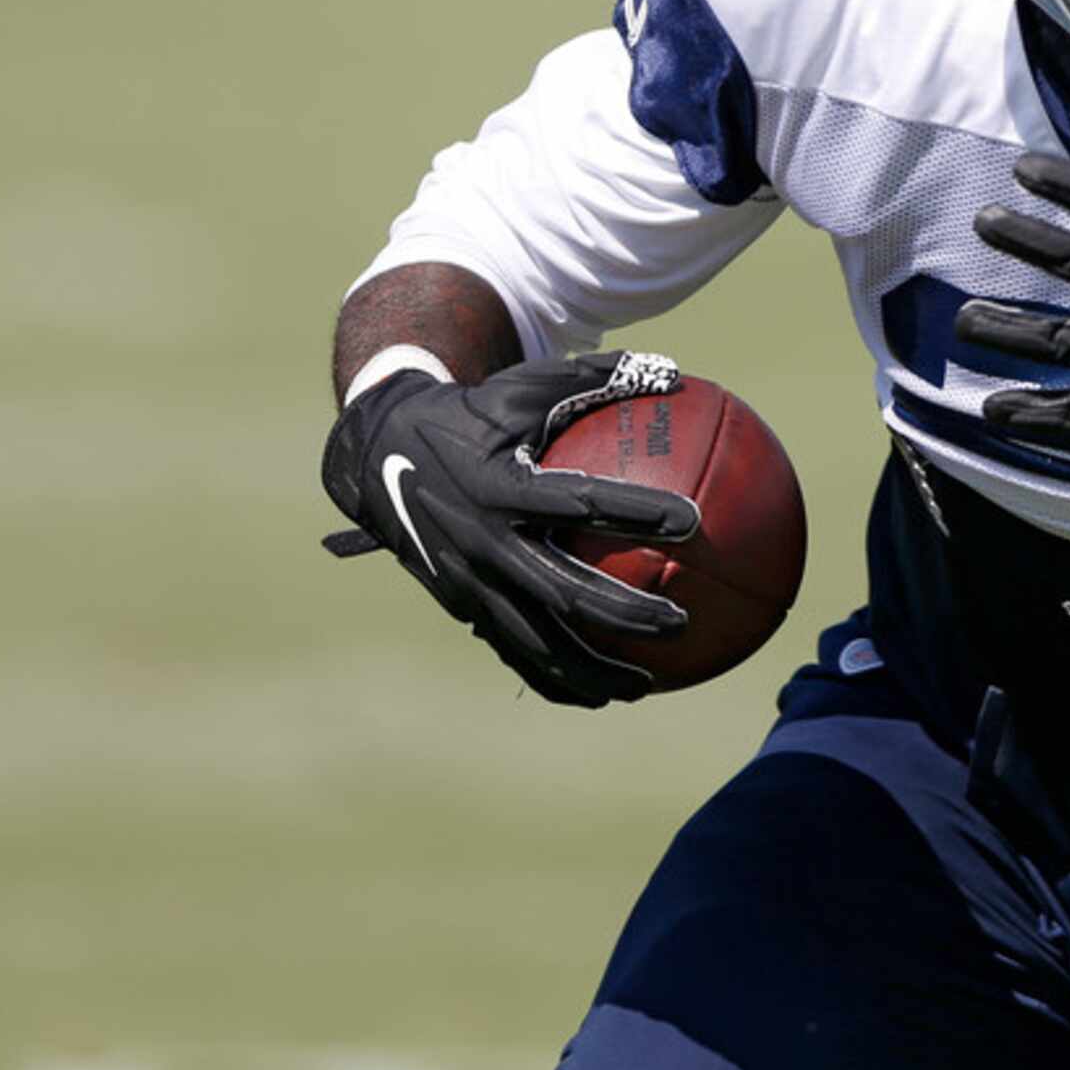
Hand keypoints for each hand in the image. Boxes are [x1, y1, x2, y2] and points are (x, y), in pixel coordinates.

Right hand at [320, 353, 697, 707]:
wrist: (377, 454)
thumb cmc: (470, 414)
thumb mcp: (522, 386)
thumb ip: (595, 378)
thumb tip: (673, 373)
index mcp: (500, 487)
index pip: (579, 502)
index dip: (636, 511)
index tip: (692, 520)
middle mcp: (482, 542)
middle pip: (563, 593)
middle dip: (624, 613)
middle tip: (681, 622)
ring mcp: (468, 583)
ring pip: (536, 643)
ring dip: (591, 669)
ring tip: (646, 685)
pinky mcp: (462, 606)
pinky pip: (514, 654)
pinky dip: (555, 681)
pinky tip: (599, 696)